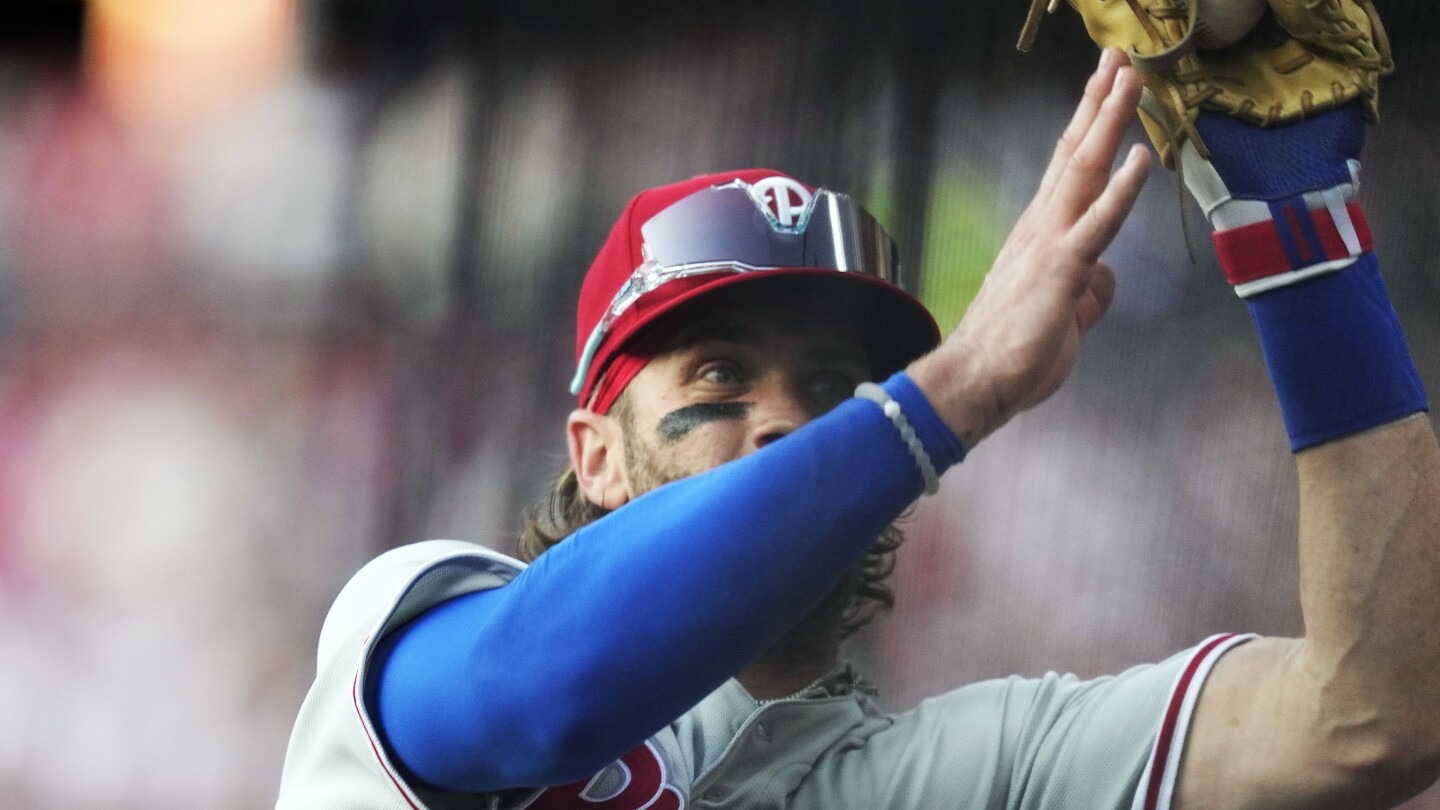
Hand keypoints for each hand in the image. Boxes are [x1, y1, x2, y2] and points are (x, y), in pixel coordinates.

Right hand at [910, 49, 1150, 447]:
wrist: (976, 380)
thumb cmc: (1012, 354)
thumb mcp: (1063, 317)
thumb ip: (1086, 291)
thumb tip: (1102, 279)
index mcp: (1040, 235)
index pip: (1069, 168)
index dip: (1089, 124)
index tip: (1104, 86)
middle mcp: (1041, 226)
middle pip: (1076, 152)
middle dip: (1098, 102)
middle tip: (1116, 57)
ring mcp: (1050, 242)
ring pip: (1084, 170)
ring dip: (1108, 121)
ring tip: (1128, 78)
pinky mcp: (1062, 268)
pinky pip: (1098, 222)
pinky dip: (1122, 188)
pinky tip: (1141, 156)